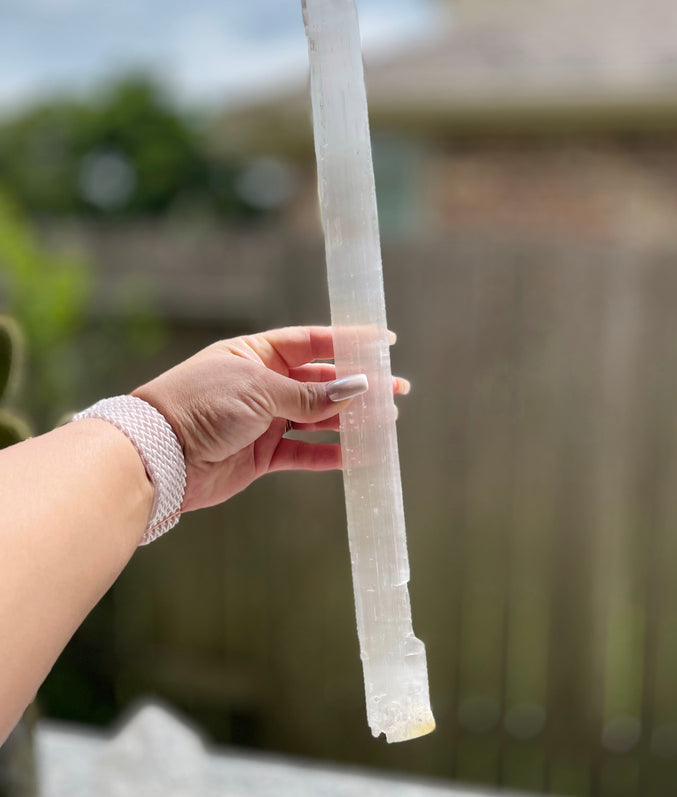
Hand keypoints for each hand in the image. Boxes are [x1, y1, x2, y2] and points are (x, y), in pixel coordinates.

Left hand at [132, 325, 407, 512]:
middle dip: (359, 386)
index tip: (385, 344)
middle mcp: (263, 384)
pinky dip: (330, 454)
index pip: (312, 341)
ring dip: (351, 420)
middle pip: (321, 381)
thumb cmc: (202, 406)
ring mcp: (263, 420)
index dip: (349, 342)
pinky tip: (357, 454)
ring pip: (318, 418)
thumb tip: (357, 388)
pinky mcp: (262, 455)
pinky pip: (304, 452)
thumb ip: (310, 394)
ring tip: (386, 422)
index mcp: (257, 353)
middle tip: (397, 390)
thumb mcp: (260, 390)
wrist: (159, 454)